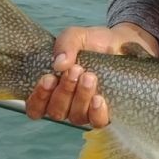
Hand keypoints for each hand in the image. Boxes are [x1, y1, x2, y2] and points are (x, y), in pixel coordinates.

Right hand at [24, 23, 158, 127]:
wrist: (123, 43)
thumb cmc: (95, 42)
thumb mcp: (78, 36)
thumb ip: (65, 44)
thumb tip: (59, 64)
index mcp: (53, 89)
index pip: (35, 107)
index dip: (39, 97)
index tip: (49, 78)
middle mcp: (67, 104)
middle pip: (56, 111)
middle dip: (65, 91)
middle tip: (76, 70)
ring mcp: (86, 111)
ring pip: (76, 116)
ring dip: (81, 97)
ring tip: (90, 76)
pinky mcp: (105, 113)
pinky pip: (97, 122)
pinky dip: (96, 111)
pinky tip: (99, 98)